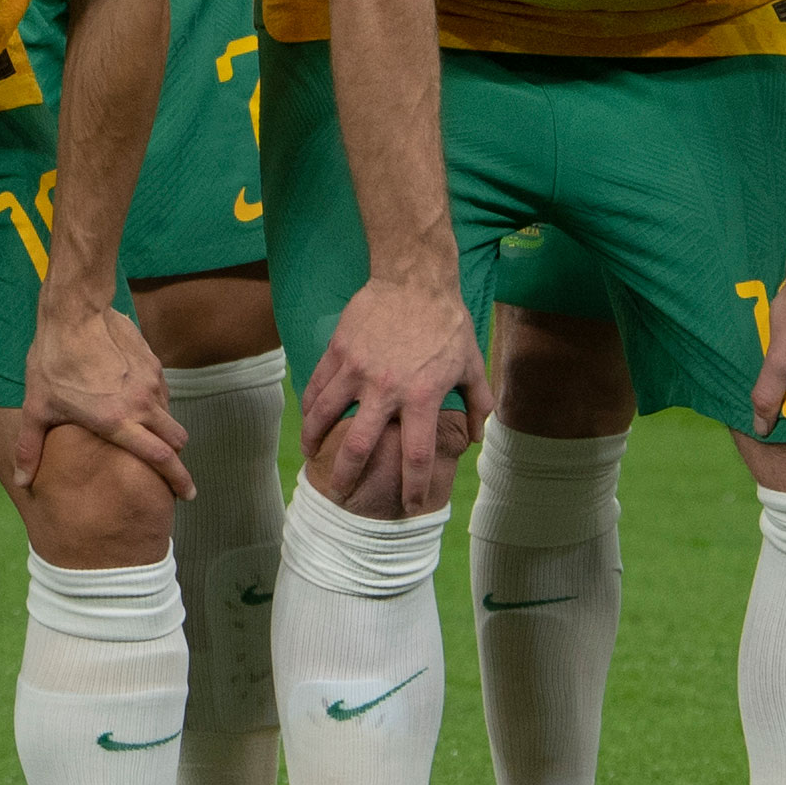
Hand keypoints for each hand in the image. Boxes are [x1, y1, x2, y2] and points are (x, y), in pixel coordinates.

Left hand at [17, 302, 193, 497]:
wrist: (74, 314)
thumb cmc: (52, 362)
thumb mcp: (37, 407)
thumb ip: (31, 447)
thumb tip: (20, 482)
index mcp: (117, 422)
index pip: (161, 458)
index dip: (178, 479)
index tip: (188, 494)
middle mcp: (141, 405)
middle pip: (176, 440)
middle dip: (176, 457)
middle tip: (169, 467)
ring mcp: (151, 382)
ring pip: (170, 414)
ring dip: (163, 427)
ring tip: (143, 430)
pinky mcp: (153, 362)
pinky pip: (162, 391)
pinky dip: (155, 402)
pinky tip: (134, 398)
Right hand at [300, 274, 482, 512]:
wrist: (414, 279)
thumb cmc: (447, 322)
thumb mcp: (472, 364)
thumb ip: (478, 403)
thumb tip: (477, 436)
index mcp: (421, 397)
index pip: (416, 455)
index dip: (414, 486)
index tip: (411, 504)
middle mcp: (385, 389)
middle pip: (358, 446)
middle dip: (348, 476)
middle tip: (341, 494)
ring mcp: (356, 370)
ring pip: (324, 415)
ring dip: (315, 441)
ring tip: (311, 456)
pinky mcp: (338, 351)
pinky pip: (317, 385)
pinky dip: (310, 405)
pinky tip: (308, 418)